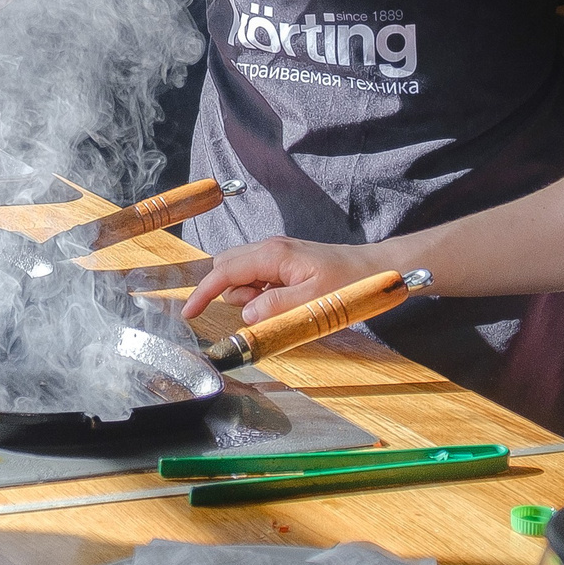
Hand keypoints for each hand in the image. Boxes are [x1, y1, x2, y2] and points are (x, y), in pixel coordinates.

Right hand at [184, 236, 386, 323]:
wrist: (374, 269)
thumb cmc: (349, 283)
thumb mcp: (314, 300)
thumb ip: (277, 307)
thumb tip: (246, 315)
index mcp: (273, 255)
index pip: (225, 272)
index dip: (203, 293)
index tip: (189, 313)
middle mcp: (270, 249)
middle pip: (226, 267)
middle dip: (227, 293)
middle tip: (253, 312)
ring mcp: (276, 255)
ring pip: (240, 274)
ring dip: (246, 296)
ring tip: (279, 306)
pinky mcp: (283, 263)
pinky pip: (257, 278)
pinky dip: (259, 294)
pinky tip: (283, 302)